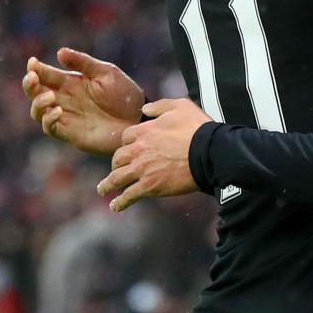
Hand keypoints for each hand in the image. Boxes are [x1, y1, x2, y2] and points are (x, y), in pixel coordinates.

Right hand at [22, 48, 144, 155]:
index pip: (47, 75)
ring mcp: (66, 116)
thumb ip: (84, 63)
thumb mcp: (106, 73)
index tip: (32, 62)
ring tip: (50, 96)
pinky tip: (57, 110)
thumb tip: (59, 52)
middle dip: (29, 84)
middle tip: (32, 77)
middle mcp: (64, 99)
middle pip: (36, 92)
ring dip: (38, 103)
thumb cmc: (124, 94)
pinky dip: (49, 120)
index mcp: (71, 82)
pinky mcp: (71, 133)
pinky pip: (51, 128)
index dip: (36, 69)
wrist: (139, 118)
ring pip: (38, 111)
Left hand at [97, 98, 211, 211]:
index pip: (126, 137)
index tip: (130, 147)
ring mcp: (142, 169)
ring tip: (103, 189)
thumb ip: (160, 106)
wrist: (208, 152)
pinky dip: (120, 202)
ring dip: (108, 184)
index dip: (128, 142)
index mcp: (145, 131)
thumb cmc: (197, 128)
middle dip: (116, 163)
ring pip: (117, 178)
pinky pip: (129, 196)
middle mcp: (139, 150)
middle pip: (118, 157)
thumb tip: (144, 109)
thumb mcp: (181, 106)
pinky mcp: (149, 186)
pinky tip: (115, 206)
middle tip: (116, 168)